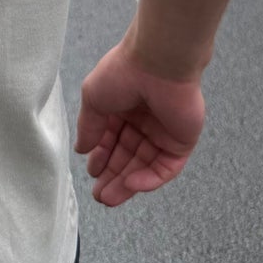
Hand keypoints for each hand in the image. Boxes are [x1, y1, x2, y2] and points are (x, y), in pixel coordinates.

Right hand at [74, 35, 206, 207]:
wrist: (158, 64)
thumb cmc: (123, 73)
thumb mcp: (93, 99)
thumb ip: (88, 127)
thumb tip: (81, 150)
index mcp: (123, 107)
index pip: (111, 140)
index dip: (101, 157)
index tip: (91, 172)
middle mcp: (143, 121)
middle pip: (127, 156)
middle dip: (113, 176)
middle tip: (100, 196)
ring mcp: (163, 132)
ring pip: (144, 165)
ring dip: (127, 183)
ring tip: (110, 198)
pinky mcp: (181, 142)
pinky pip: (166, 167)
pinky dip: (150, 179)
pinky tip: (132, 184)